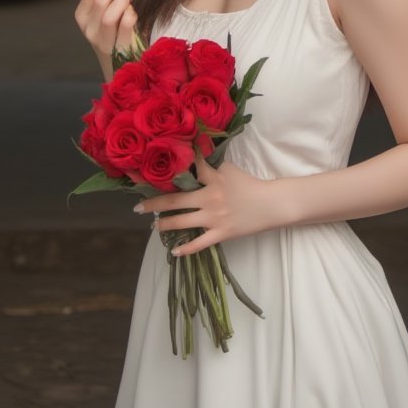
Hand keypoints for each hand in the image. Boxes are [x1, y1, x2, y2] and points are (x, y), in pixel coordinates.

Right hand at [73, 0, 137, 59]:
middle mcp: (89, 30)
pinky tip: (133, 10)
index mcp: (83, 17)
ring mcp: (104, 43)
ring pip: (109, 16)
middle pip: (100, 1)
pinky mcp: (121, 51)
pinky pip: (125, 27)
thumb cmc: (115, 34)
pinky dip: (130, 15)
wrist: (120, 67)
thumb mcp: (106, 13)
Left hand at [138, 152, 280, 255]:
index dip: (170, 165)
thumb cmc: (249, 184)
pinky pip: (199, 244)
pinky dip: (186, 248)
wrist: (270, 204)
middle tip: (137, 207)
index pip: (190, 167)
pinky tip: (174, 250)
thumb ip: (211, 165)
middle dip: (154, 204)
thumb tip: (192, 156)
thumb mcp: (229, 169)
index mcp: (213, 178)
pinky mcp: (221, 233)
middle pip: (175, 200)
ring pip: (182, 222)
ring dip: (164, 224)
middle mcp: (210, 197)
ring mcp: (214, 217)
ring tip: (153, 225)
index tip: (149, 168)